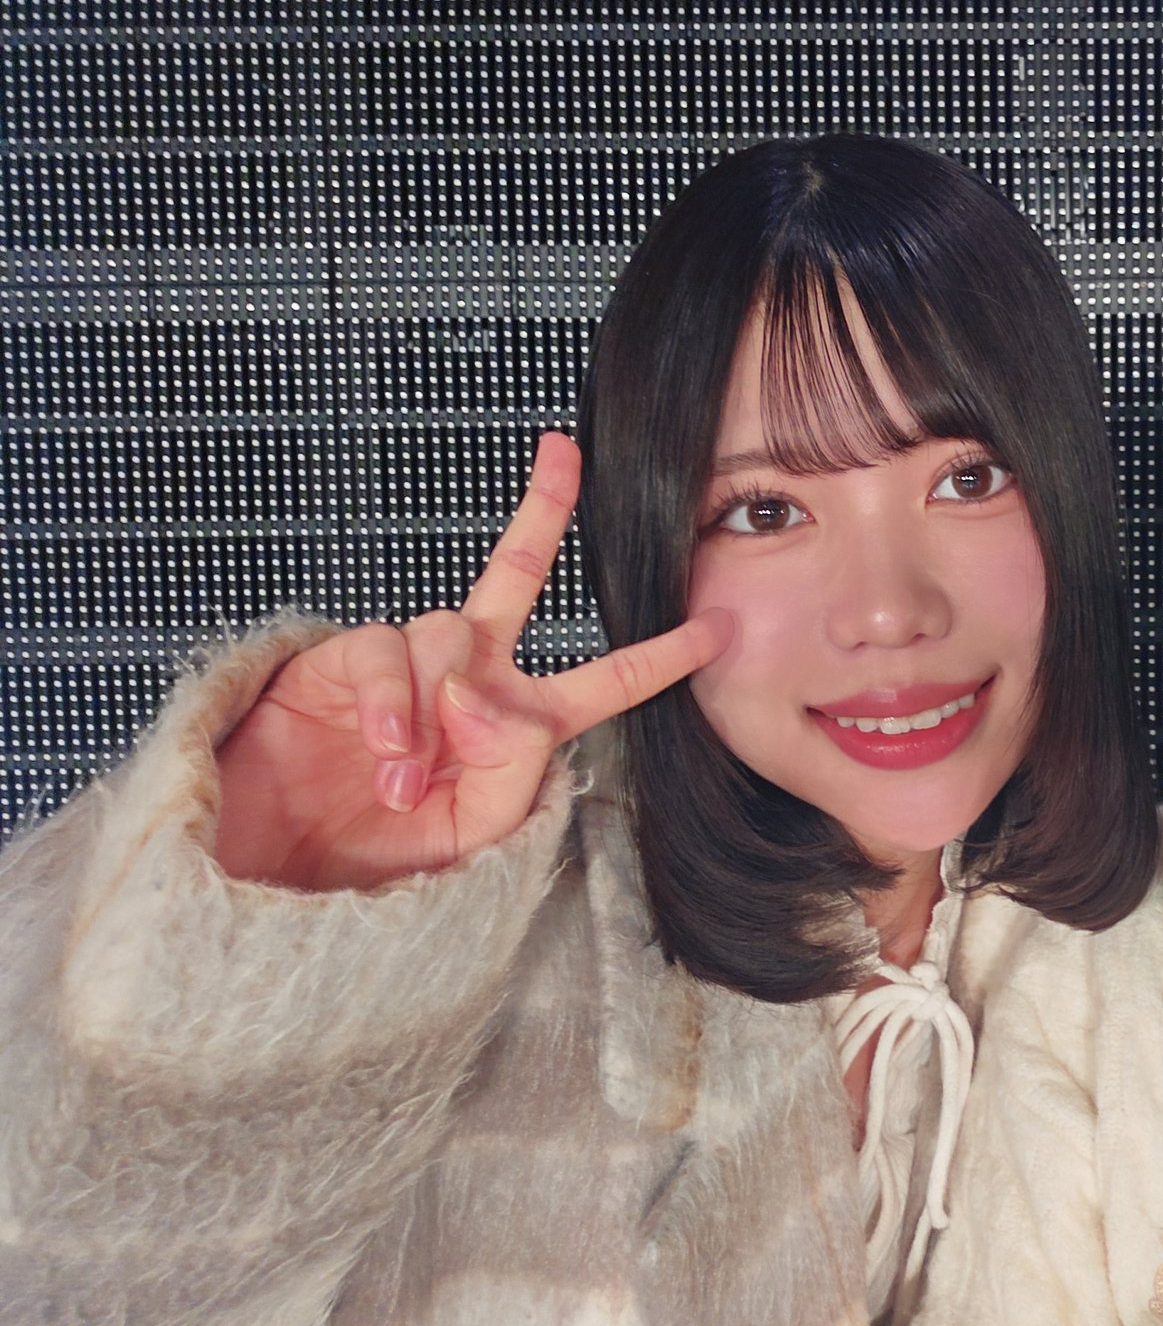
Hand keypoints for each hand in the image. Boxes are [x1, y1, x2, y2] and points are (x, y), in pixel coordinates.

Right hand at [213, 432, 731, 890]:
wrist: (282, 871)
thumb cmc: (379, 856)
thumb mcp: (472, 834)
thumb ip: (506, 768)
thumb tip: (482, 696)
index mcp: (519, 724)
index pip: (603, 684)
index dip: (660, 656)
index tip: (719, 626)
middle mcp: (468, 680)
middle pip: (513, 576)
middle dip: (541, 510)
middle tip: (564, 454)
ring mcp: (408, 666)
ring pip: (448, 631)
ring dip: (433, 707)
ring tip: (405, 777)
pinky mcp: (342, 662)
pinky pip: (382, 650)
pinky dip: (390, 698)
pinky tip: (386, 745)